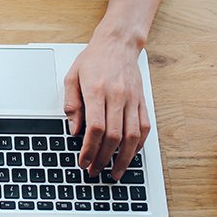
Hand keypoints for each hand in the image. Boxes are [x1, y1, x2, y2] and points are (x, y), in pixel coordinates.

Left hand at [62, 34, 151, 180]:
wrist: (118, 43)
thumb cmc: (93, 59)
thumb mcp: (72, 77)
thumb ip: (71, 104)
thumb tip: (73, 131)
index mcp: (97, 90)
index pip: (95, 128)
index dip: (89, 149)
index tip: (83, 161)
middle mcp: (117, 96)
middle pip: (114, 136)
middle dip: (103, 158)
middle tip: (94, 171)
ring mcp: (133, 100)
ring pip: (132, 136)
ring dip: (124, 159)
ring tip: (115, 172)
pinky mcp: (142, 101)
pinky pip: (145, 128)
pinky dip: (138, 146)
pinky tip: (130, 155)